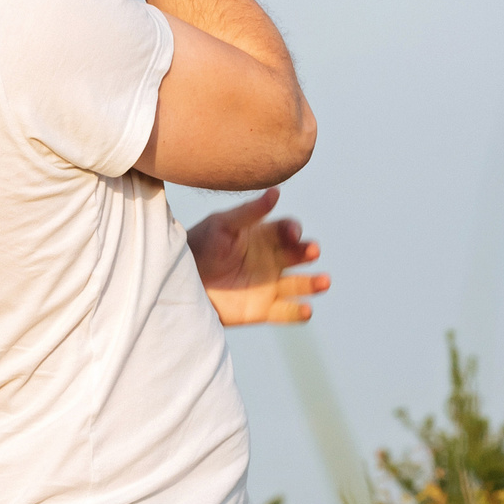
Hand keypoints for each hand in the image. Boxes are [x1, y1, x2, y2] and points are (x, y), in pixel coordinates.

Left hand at [187, 189, 331, 325]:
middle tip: (312, 251)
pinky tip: (306, 310)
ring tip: (324, 281)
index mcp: (263, 236)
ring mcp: (269, 285)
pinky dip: (298, 312)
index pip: (287, 230)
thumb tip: (276, 191)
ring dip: (315, 283)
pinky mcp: (262, 310)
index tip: (292, 233)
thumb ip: (249, 212)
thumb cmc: (199, 246)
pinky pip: (286, 312)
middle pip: (298, 255)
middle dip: (307, 252)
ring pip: (300, 284)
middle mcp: (271, 260)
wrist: (179, 280)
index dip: (293, 230)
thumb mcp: (222, 225)